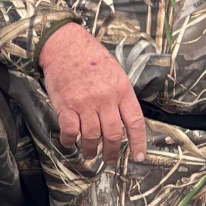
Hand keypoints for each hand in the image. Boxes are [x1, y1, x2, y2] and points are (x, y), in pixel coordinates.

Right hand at [38, 22, 145, 162]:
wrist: (65, 45)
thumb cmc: (93, 58)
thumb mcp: (117, 74)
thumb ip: (122, 96)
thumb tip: (126, 119)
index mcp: (123, 92)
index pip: (135, 123)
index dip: (138, 142)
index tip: (139, 157)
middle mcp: (106, 100)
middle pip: (113, 134)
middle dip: (112, 152)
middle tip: (110, 160)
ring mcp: (85, 103)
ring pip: (92, 135)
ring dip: (91, 149)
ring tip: (90, 154)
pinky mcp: (66, 105)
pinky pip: (70, 130)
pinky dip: (70, 140)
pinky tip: (70, 143)